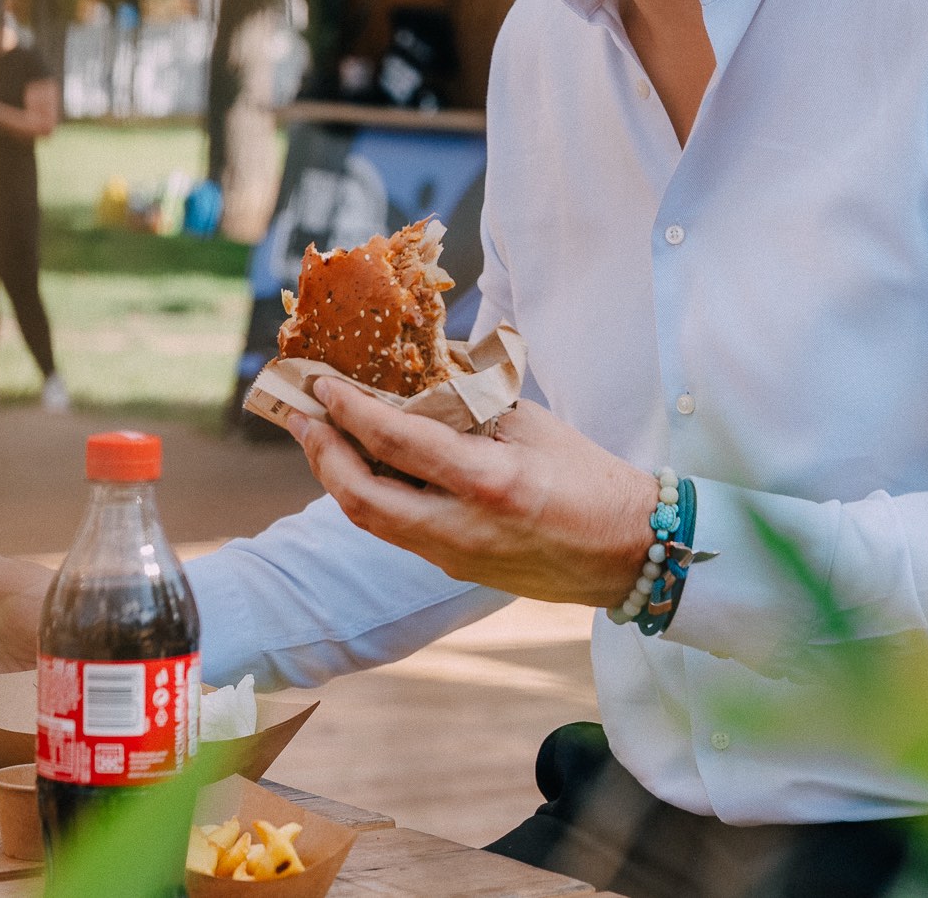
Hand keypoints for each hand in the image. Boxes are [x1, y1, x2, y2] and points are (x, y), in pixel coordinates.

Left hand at [288, 384, 657, 607]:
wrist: (627, 550)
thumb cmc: (587, 476)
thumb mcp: (531, 424)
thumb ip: (471, 400)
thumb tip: (422, 360)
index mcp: (488, 482)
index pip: (399, 444)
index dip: (351, 412)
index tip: (323, 385)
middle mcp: (461, 526)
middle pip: (362, 497)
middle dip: (322, 453)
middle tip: (300, 414)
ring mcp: (454, 555)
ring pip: (370, 520)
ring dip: (336, 476)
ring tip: (317, 437)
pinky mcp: (454, 567)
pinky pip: (396, 529)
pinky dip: (369, 494)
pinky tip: (362, 465)